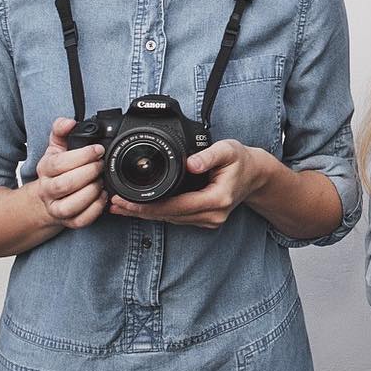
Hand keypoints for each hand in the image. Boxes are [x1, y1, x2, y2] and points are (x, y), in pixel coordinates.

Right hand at [34, 117, 107, 228]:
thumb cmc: (58, 169)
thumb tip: (68, 122)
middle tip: (101, 165)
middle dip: (89, 172)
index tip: (98, 150)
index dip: (82, 156)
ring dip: (91, 191)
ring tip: (101, 181)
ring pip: (71, 205)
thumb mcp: (57, 147)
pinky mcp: (69, 222)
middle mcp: (48, 190)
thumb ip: (62, 130)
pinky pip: (81, 220)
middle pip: (65, 185)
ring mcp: (57, 208)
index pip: (59, 164)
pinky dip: (95, 209)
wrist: (49, 197)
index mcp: (46, 169)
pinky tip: (102, 196)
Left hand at [109, 139, 262, 228]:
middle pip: (169, 216)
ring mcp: (209, 220)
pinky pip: (177, 218)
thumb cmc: (241, 160)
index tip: (127, 201)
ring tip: (120, 206)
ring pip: (171, 220)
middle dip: (140, 212)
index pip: (176, 206)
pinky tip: (142, 208)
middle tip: (114, 204)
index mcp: (216, 199)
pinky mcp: (205, 220)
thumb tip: (190, 162)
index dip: (149, 206)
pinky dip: (158, 213)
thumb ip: (209, 155)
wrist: (256, 174)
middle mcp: (212, 215)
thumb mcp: (228, 149)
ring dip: (146, 214)